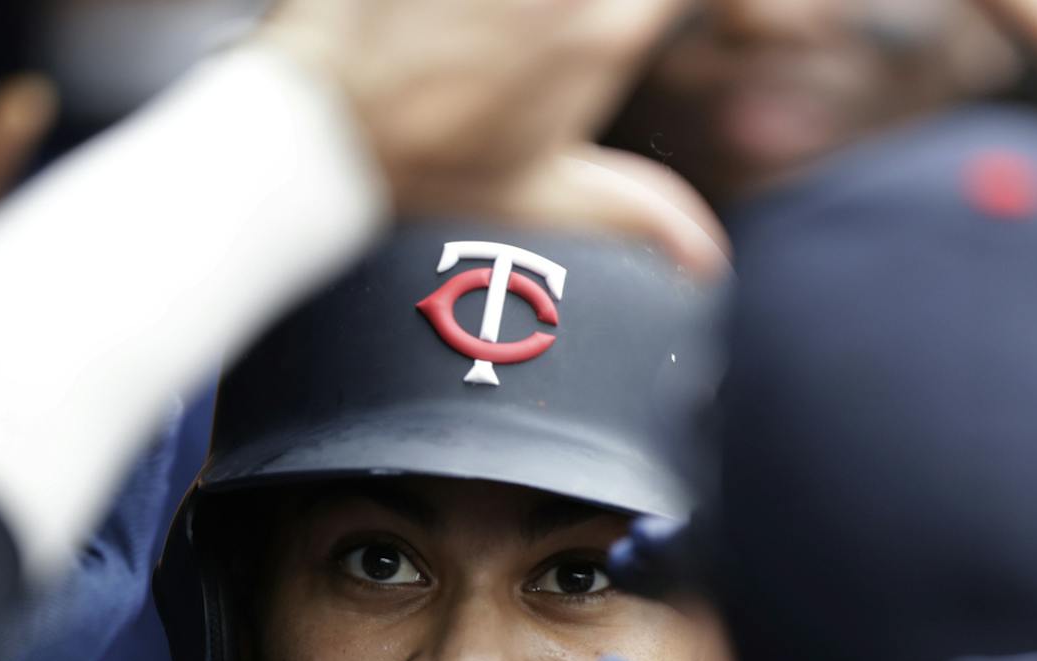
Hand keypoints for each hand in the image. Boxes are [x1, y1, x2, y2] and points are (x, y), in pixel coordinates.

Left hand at [260, 0, 728, 276]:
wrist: (314, 130)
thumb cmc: (422, 170)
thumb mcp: (541, 200)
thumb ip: (638, 214)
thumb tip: (705, 258)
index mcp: (605, 34)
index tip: (722, 16)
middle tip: (618, 20)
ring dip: (563, 0)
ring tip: (535, 23)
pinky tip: (486, 14)